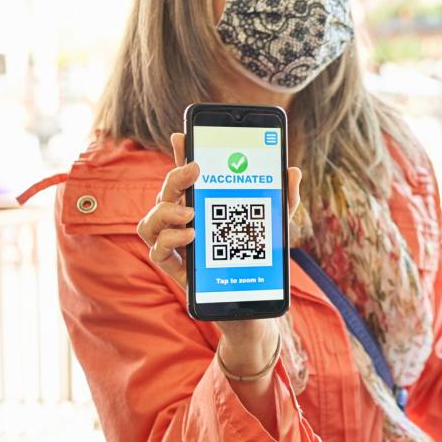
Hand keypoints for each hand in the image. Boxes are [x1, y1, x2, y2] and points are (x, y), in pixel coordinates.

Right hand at [136, 132, 302, 374]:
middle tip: (194, 171)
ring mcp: (177, 247)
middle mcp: (183, 224)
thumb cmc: (258, 261)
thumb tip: (292, 171)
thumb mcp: (276, 226)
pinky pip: (158, 252)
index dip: (181, 156)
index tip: (183, 135)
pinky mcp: (176, 270)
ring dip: (165, 211)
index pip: (187, 178)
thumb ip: (283, 199)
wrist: (255, 306)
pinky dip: (170, 240)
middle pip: (165, 195)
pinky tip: (191, 235)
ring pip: (149, 222)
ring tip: (191, 212)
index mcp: (203, 208)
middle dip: (174, 178)